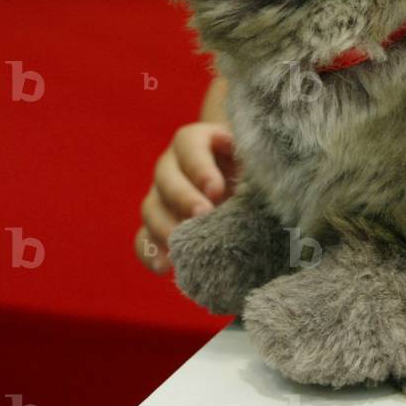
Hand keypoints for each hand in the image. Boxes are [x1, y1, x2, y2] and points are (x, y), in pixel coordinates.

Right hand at [136, 122, 237, 274]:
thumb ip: (252, 164)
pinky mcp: (156, 220)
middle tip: (203, 214)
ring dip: (165, 227)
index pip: (190, 146)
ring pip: (151, 208)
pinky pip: (143, 235)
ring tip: (183, 246)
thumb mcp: (251, 154)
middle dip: (184, 198)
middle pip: (166, 178)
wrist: (238, 170)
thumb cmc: (248, 158)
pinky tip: (164, 266)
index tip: (217, 189)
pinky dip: (150, 251)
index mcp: (195, 139)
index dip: (201, 168)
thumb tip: (262, 187)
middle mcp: (171, 164)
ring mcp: (159, 193)